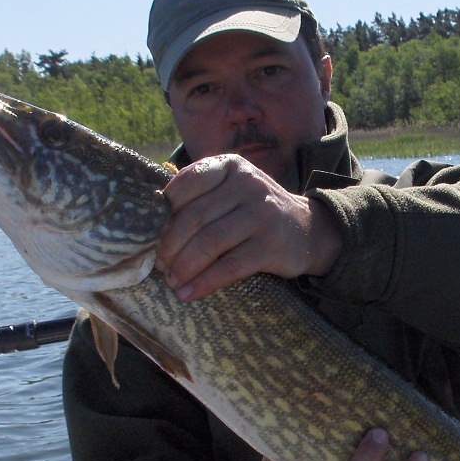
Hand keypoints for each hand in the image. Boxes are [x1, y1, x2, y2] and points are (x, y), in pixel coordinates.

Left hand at [157, 155, 342, 301]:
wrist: (308, 230)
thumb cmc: (256, 212)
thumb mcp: (232, 191)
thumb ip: (200, 197)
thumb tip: (152, 225)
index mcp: (230, 166)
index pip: (186, 186)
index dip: (163, 214)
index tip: (151, 236)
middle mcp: (247, 185)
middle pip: (195, 218)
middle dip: (170, 247)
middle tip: (159, 266)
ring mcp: (261, 215)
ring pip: (210, 243)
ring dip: (184, 267)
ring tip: (172, 282)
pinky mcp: (270, 246)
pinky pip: (230, 267)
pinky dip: (205, 283)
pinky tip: (189, 294)